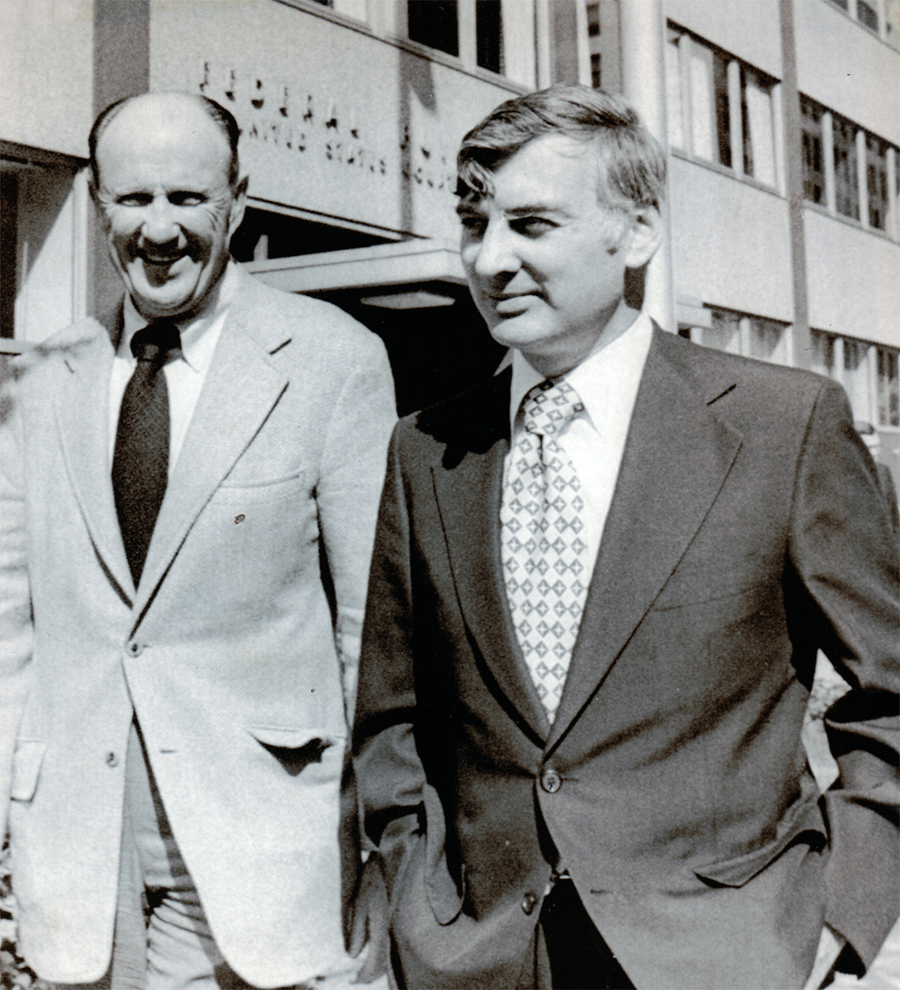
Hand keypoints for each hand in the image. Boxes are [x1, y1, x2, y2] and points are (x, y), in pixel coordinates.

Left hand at [349, 860, 390, 983]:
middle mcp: (390, 929)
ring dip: (376, 966)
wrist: (385, 865)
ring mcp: (394, 925)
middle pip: (383, 963)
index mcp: (381, 928)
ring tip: (363, 970)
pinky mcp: (393, 920)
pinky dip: (381, 955)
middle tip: (356, 979)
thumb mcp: (358, 905)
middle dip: (370, 974)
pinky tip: (373, 953)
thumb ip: (356, 932)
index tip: (352, 980)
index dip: (363, 975)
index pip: (374, 963)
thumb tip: (353, 955)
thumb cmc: (369, 883)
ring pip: (387, 955)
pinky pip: (389, 944)